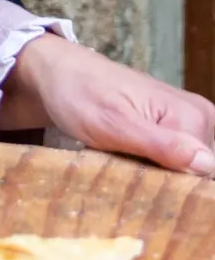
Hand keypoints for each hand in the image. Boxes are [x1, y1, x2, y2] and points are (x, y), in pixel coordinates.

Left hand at [0, 31, 214, 176]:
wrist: (58, 72)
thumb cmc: (80, 93)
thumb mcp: (115, 125)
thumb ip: (162, 145)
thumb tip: (206, 164)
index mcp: (194, 116)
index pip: (204, 173)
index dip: (174, 187)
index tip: (141, 185)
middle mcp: (199, 117)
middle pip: (195, 172)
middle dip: (165, 181)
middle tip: (127, 173)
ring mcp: (186, 121)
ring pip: (182, 168)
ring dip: (155, 175)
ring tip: (124, 165)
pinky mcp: (170, 126)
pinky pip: (171, 159)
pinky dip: (150, 166)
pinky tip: (128, 161)